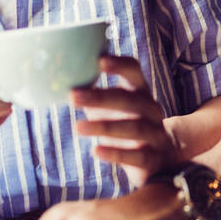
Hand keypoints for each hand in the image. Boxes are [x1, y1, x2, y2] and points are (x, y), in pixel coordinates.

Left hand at [72, 55, 178, 186]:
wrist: (158, 157)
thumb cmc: (126, 125)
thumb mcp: (113, 108)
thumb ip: (94, 96)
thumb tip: (62, 82)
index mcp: (141, 92)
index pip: (134, 71)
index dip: (119, 65)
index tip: (99, 60)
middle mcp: (152, 110)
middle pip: (129, 100)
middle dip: (100, 98)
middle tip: (72, 96)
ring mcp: (156, 135)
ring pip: (133, 128)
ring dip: (104, 127)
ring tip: (78, 127)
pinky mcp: (153, 159)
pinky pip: (136, 156)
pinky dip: (115, 154)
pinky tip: (96, 151)